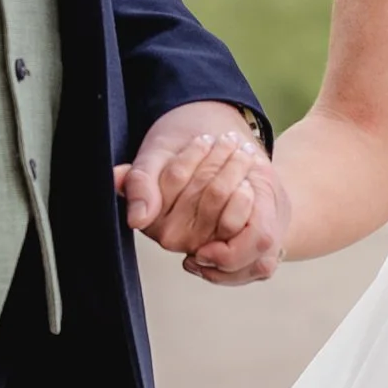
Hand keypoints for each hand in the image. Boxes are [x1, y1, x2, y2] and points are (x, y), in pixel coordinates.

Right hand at [114, 103, 284, 279]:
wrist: (206, 170)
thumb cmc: (172, 160)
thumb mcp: (152, 159)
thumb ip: (140, 182)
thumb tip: (137, 216)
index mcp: (148, 217)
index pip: (177, 177)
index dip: (194, 154)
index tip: (204, 138)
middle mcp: (170, 237)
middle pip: (206, 190)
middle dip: (221, 159)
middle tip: (231, 140)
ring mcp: (199, 244)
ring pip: (225, 199)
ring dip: (237, 169)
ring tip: (243, 152)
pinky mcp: (225, 249)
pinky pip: (242, 221)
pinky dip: (249, 195)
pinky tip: (249, 181)